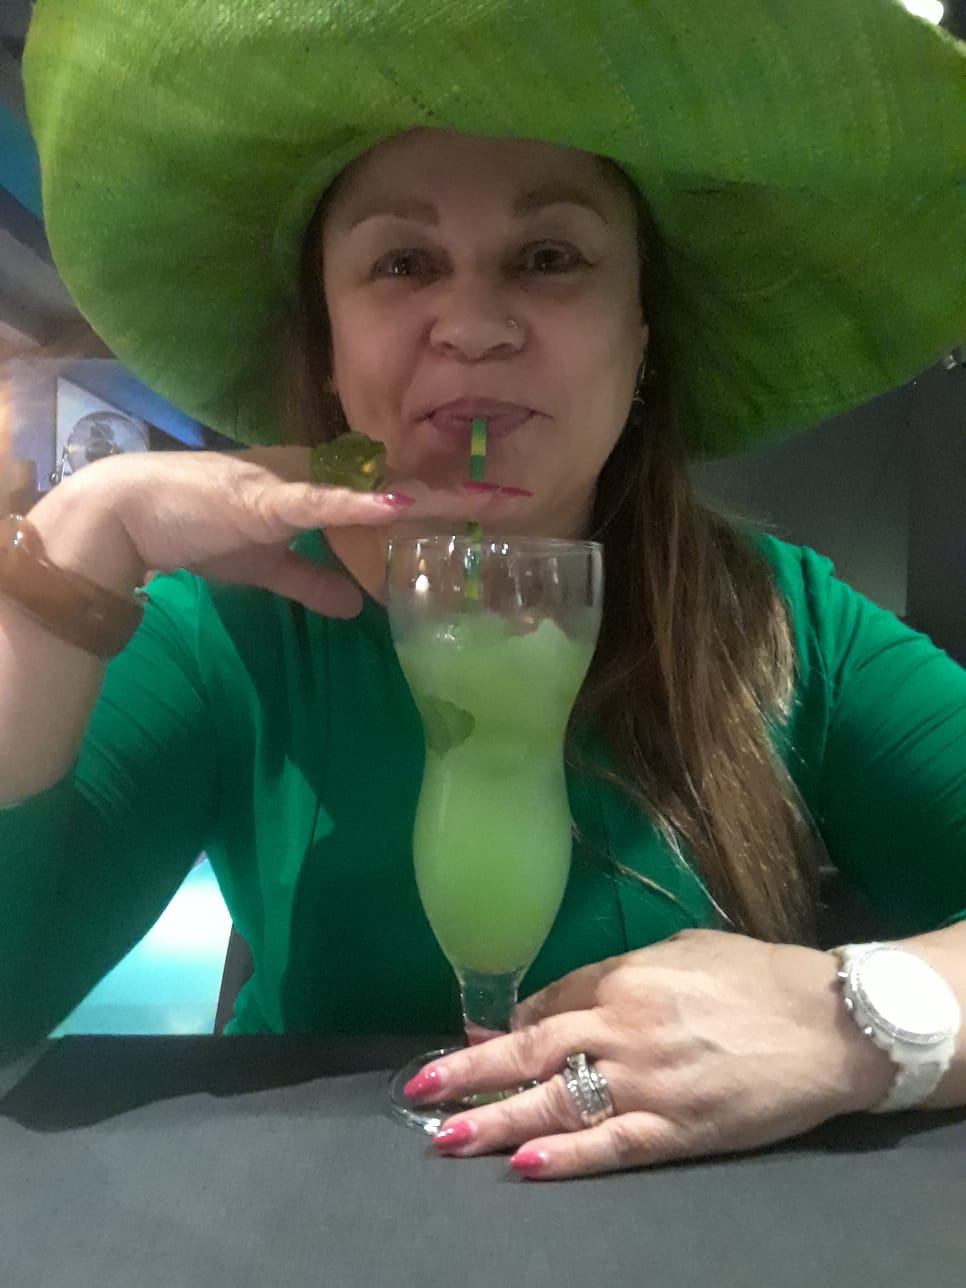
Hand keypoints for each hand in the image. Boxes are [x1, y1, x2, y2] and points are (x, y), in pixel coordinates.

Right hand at [34, 447, 511, 617]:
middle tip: (513, 498)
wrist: (130, 518)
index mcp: (319, 491)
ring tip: (479, 495)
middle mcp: (316, 479)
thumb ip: (312, 582)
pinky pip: (318, 503)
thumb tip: (356, 606)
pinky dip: (355, 505)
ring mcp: (294, 484)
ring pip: (371, 488)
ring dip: (425, 492)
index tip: (488, 509)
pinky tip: (394, 504)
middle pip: (398, 484)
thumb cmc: (197, 531)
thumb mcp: (267, 566)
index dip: (438, 500)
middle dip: (454, 493)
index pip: (390, 494)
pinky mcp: (266, 499)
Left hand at [411, 929, 895, 1179]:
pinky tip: (522, 1166)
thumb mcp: (681, 950)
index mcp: (626, 978)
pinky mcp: (679, 1130)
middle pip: (532, 1050)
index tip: (476, 1042)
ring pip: (557, 1103)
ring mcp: (649, 1084)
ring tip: (447, 1134)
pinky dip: (565, 1158)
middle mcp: (625, 1029)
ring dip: (497, 1120)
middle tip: (420, 1086)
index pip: (547, 1005)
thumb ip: (616, 972)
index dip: (507, 1027)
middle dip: (471, 1070)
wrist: (827, 1023)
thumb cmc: (754, 975)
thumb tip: (558, 999)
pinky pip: (610, 1147)